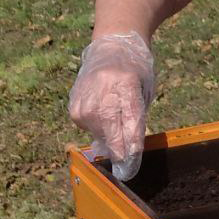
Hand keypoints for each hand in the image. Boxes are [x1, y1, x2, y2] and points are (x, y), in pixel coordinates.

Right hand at [68, 32, 154, 180]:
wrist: (111, 49)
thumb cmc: (136, 72)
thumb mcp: (145, 90)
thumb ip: (137, 117)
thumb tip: (126, 150)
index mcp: (127, 84)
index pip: (130, 121)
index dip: (131, 146)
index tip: (132, 164)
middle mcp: (102, 91)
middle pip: (112, 131)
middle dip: (120, 152)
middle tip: (127, 169)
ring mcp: (85, 98)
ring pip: (99, 133)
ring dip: (110, 140)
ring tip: (118, 131)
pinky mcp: (74, 105)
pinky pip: (89, 128)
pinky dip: (98, 130)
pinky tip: (105, 120)